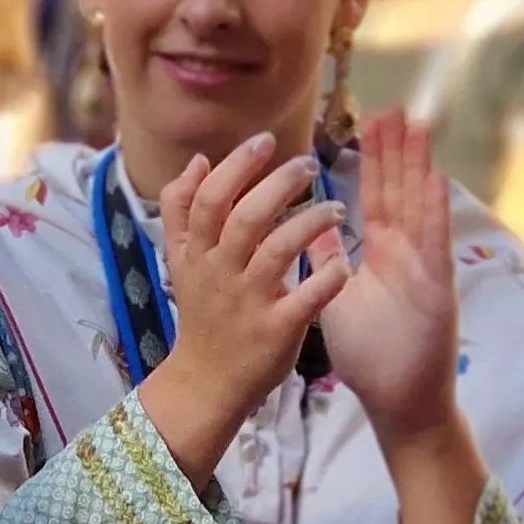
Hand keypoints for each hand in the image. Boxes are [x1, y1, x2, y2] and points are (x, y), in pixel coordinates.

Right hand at [133, 132, 347, 480]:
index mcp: (196, 253)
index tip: (266, 141)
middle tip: (308, 165)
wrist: (206, 382)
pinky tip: (344, 264)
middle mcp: (220, 273)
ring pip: (277, 251)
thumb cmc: (202, 314)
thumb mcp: (179, 261)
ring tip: (336, 208)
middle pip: (245, 218)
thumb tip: (197, 162)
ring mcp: (248, 303)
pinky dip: (327, 279)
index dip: (237, 166)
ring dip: (309, 222)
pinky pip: (306, 299)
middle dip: (278, 184)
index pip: (210, 199)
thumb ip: (180, 211)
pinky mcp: (276, 331)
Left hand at [314, 111, 458, 440]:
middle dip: (397, 149)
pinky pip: (434, 242)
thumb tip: (310, 224)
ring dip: (419, 165)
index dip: (375, 159)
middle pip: (400, 190)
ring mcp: (424, 266)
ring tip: (417, 124)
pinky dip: (435, 209)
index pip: (378, 196)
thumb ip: (328, 258)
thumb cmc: (371, 353)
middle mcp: (406, 253)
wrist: (397, 398)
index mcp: (383, 254)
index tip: (371, 120)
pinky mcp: (436, 286)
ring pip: (421, 206)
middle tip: (394, 105)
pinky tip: (435, 176)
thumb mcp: (338, 296)